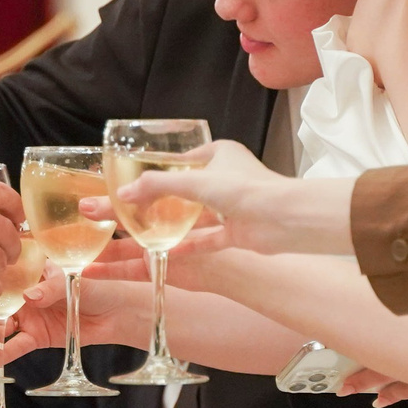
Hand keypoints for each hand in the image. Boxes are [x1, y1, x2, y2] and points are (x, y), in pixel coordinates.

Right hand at [0, 275, 154, 365]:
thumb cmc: (99, 287)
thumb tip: (28, 296)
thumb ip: (49, 289)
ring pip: (4, 323)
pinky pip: (18, 345)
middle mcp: (27, 293)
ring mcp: (31, 316)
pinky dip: (4, 353)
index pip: (6, 274)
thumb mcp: (72, 281)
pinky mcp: (39, 337)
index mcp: (33, 272)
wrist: (117, 313)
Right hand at [106, 140, 357, 256]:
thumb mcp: (194, 181)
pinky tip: (163, 253)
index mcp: (218, 154)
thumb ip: (156, 186)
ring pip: (192, 216)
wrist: (286, 219)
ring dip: (167, 225)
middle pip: (180, 192)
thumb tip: (122, 194)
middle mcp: (225, 178)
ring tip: (136, 233)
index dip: (151, 173)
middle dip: (152, 203)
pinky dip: (186, 245)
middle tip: (122, 210)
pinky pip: (205, 240)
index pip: (177, 162)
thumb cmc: (247, 189)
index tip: (125, 185)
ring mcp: (231, 206)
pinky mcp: (236, 232)